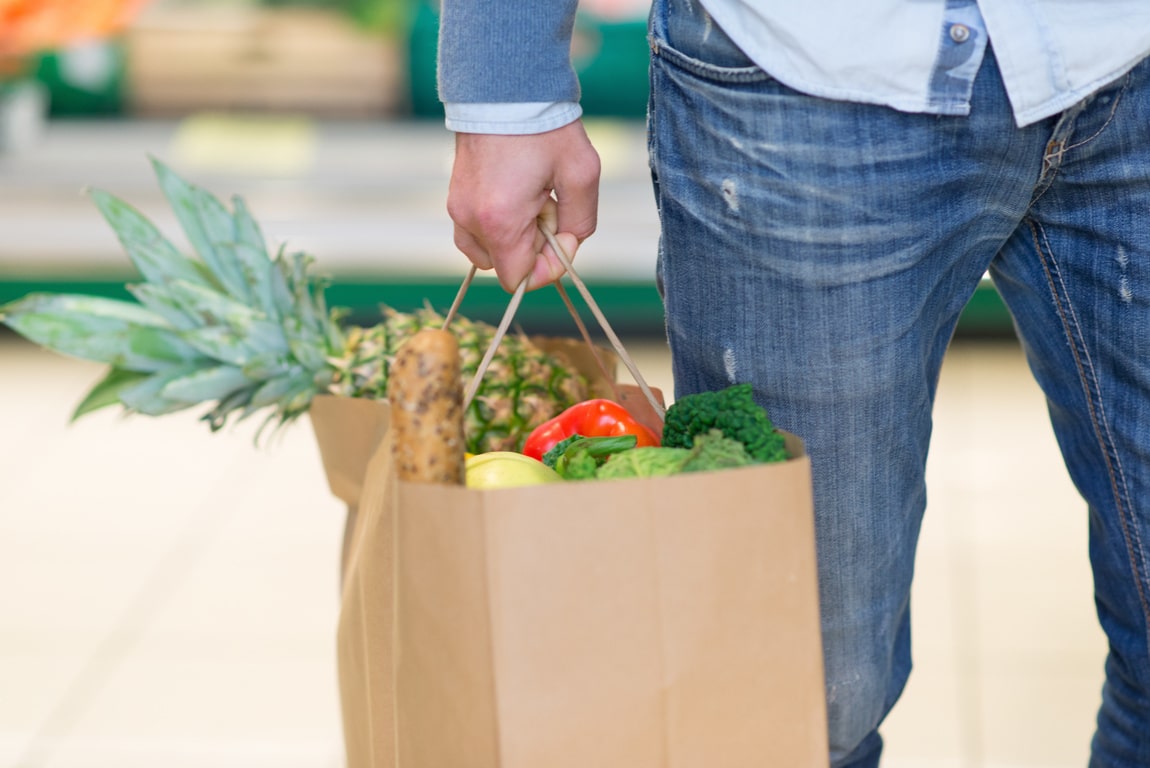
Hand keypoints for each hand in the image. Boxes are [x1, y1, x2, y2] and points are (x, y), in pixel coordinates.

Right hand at [447, 121, 600, 290]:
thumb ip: (581, 223)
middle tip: (549, 204)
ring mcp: (457, 209)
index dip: (547, 268)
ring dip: (513, 238)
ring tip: (531, 199)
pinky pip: (474, 232)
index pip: (519, 279)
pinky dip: (496, 225)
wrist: (504, 86)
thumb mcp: (581, 175)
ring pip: (488, 252)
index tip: (562, 235)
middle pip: (506, 266)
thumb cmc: (545, 128)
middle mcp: (471, 221)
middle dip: (533, 248)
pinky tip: (515, 194)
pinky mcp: (453, 197)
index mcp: (501, 221)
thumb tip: (566, 246)